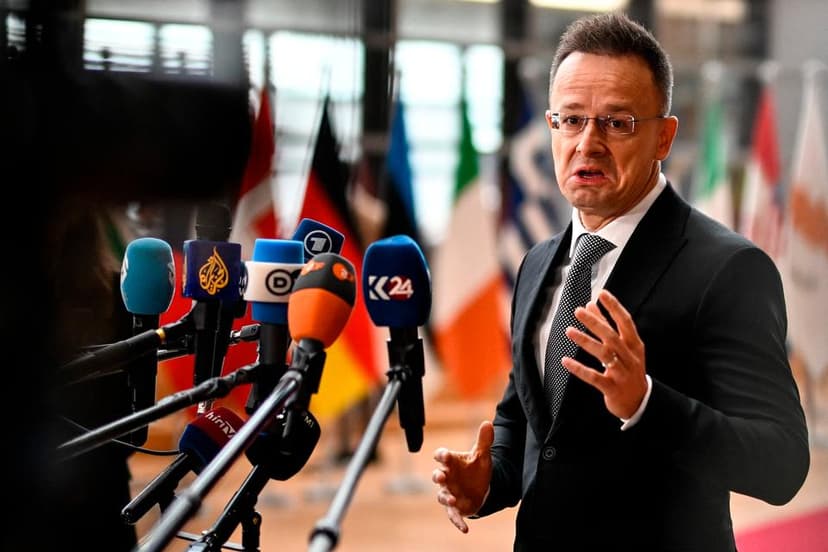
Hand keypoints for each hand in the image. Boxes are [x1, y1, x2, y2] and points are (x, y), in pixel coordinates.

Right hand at [432, 420, 493, 532]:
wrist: (480, 486)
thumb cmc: (476, 468)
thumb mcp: (482, 455)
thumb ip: (484, 440)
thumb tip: (488, 423)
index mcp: (451, 462)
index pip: (442, 456)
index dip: (442, 455)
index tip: (443, 455)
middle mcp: (447, 477)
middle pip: (437, 475)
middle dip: (437, 476)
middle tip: (440, 477)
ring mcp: (449, 492)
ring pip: (442, 495)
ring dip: (445, 497)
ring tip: (451, 499)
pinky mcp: (455, 507)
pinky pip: (453, 515)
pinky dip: (457, 521)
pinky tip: (465, 528)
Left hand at [562, 289, 646, 418]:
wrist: (640, 402)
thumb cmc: (628, 369)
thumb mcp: (624, 348)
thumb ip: (608, 326)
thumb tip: (591, 305)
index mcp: (634, 345)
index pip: (626, 322)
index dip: (614, 307)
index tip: (601, 293)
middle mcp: (630, 357)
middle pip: (612, 336)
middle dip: (596, 322)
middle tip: (579, 311)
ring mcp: (622, 373)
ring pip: (604, 355)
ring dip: (586, 342)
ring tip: (569, 331)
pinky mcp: (612, 388)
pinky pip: (594, 377)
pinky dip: (579, 369)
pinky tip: (566, 361)